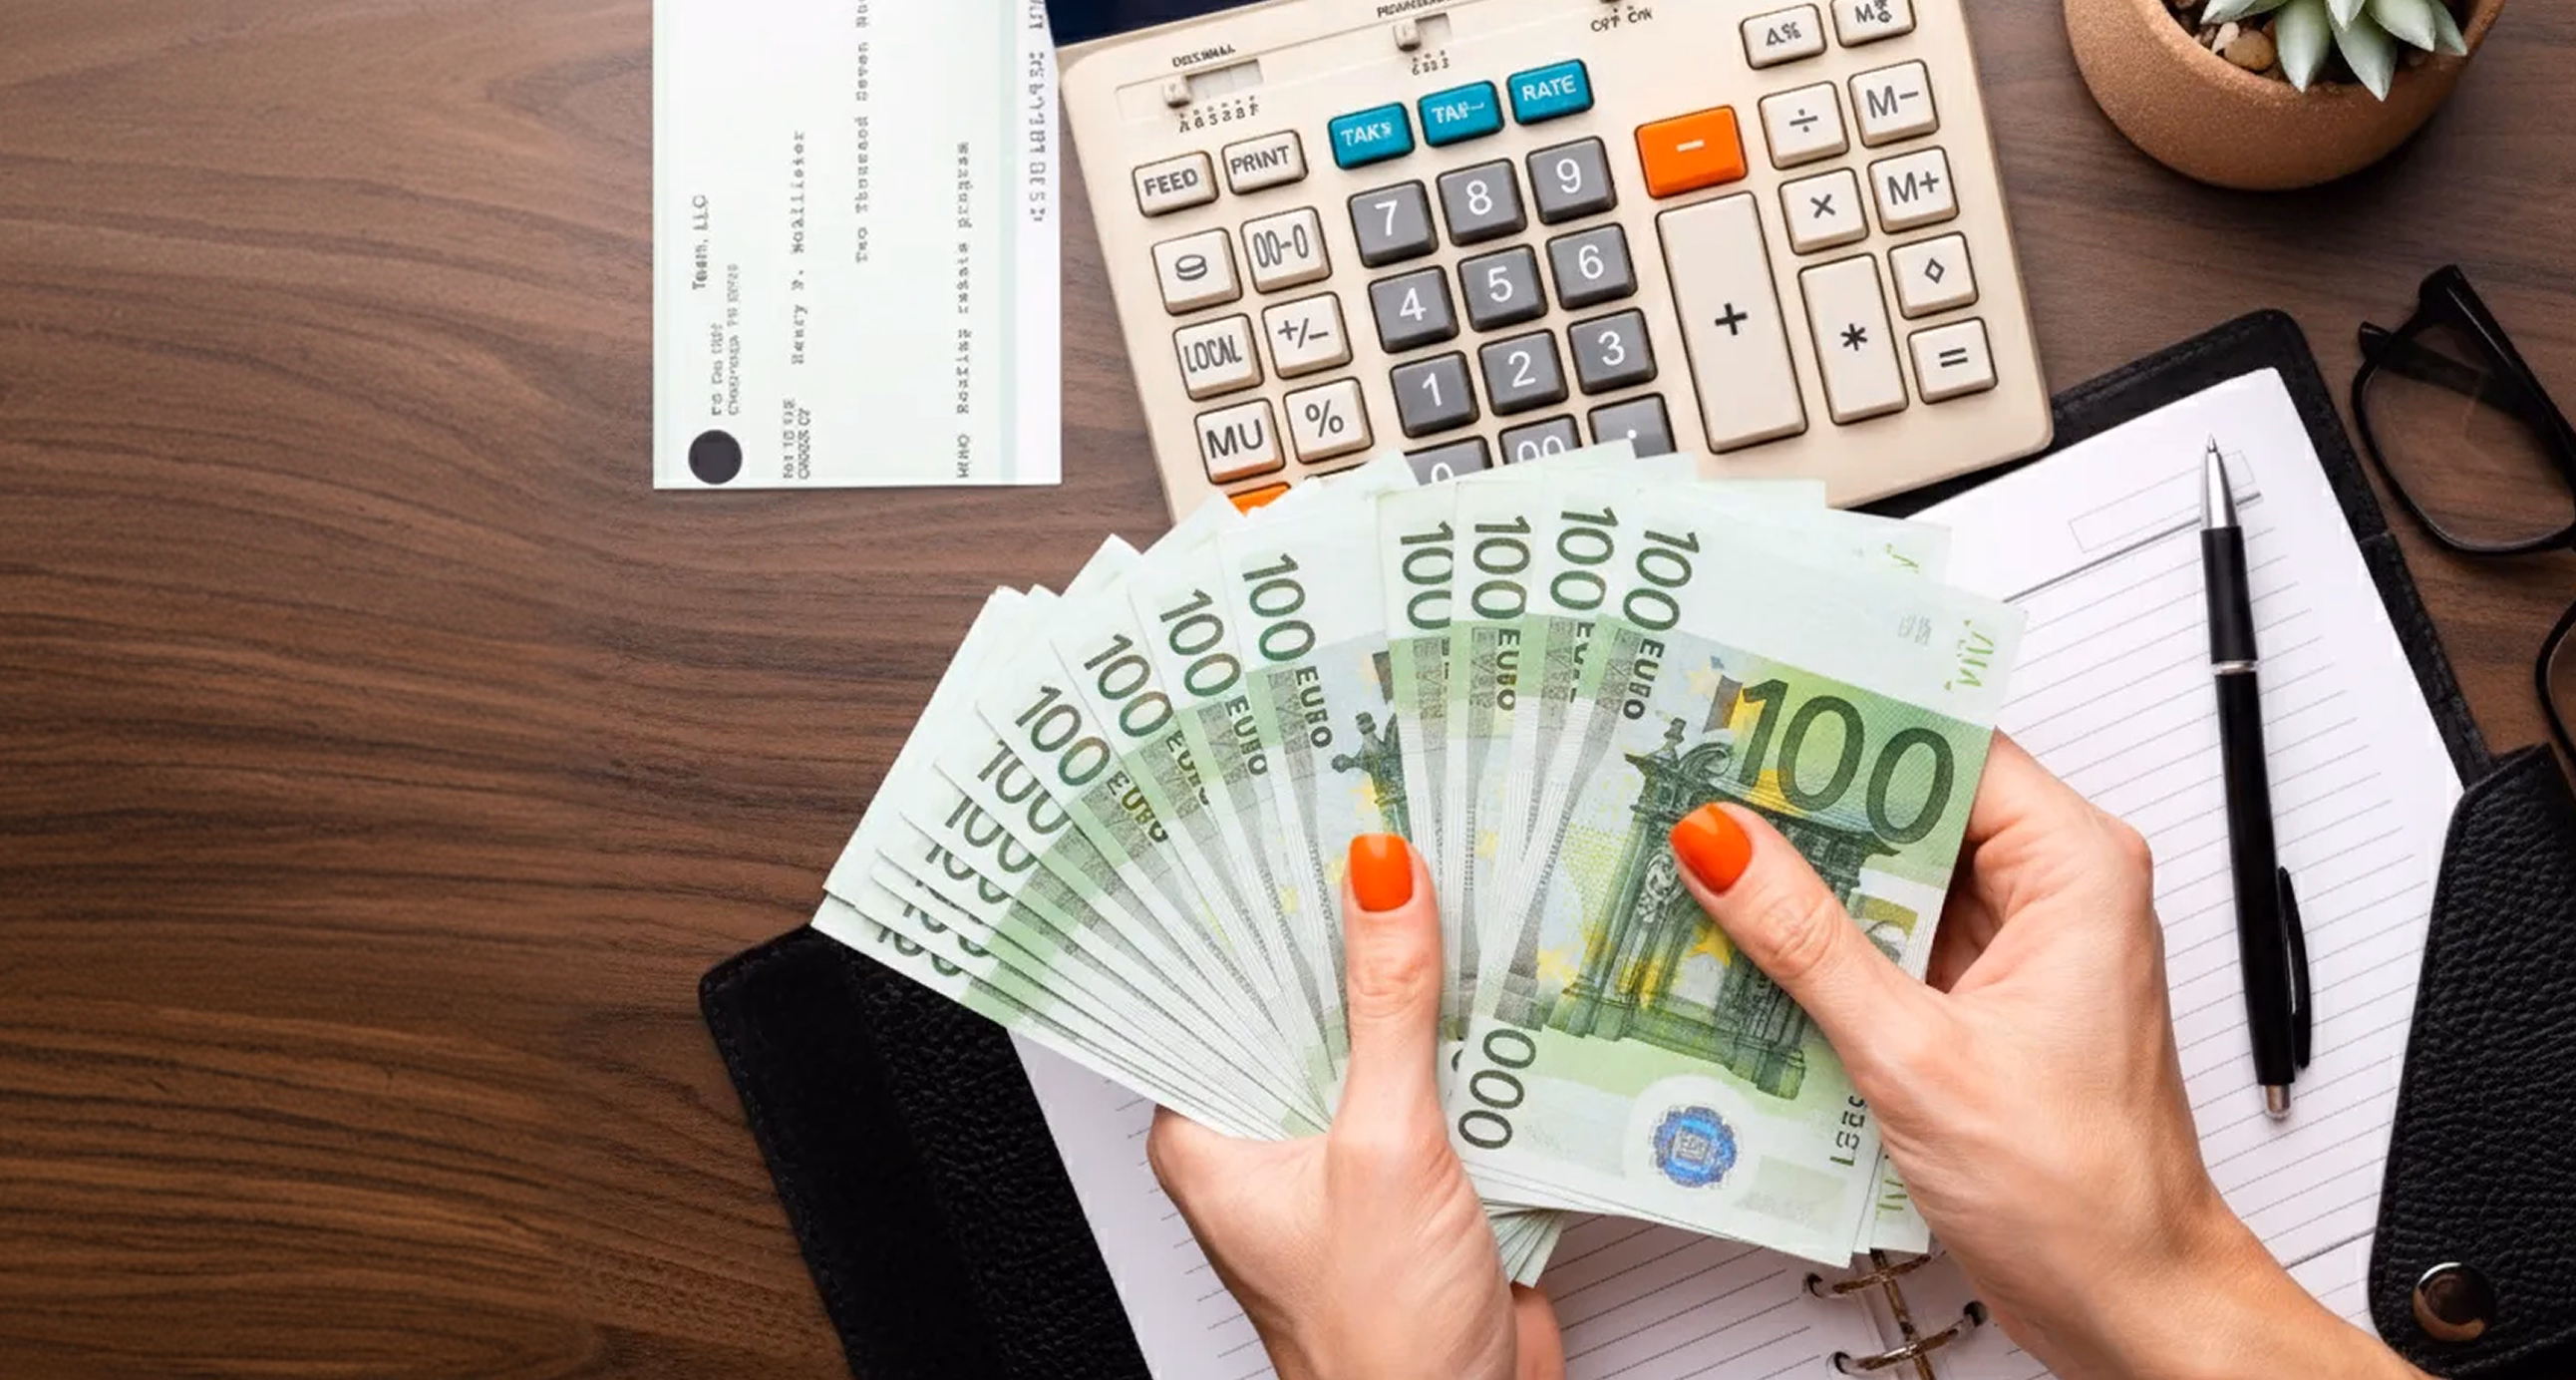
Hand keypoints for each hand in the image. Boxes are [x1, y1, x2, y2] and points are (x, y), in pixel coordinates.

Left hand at [1148, 834, 1563, 1379]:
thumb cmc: (1381, 1343)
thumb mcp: (1384, 1147)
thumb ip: (1390, 1006)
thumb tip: (1379, 880)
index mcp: (1212, 1130)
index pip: (1219, 981)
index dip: (1256, 900)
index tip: (1288, 814)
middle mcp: (1270, 1136)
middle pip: (1305, 997)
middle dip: (1352, 925)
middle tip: (1389, 821)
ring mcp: (1348, 1152)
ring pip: (1381, 1033)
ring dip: (1421, 977)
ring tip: (1454, 874)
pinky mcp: (1421, 1171)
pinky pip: (1441, 1078)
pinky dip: (1472, 1036)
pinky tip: (1501, 977)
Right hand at [1668, 734, 2423, 1379]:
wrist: (2129, 1299)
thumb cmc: (2081, 1191)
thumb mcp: (1914, 1052)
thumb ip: (1807, 940)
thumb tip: (1725, 843)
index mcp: (2075, 868)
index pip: (1946, 743)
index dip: (1845, 722)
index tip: (1752, 709)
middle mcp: (2053, 893)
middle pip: (1909, 805)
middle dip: (1805, 806)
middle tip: (1701, 788)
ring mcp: (2015, 949)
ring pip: (1891, 876)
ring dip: (1805, 881)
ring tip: (1707, 864)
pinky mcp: (1979, 1002)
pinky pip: (1888, 942)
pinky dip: (1822, 946)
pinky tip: (1748, 949)